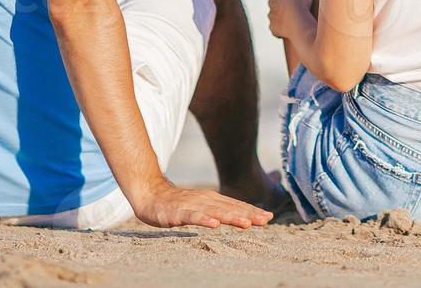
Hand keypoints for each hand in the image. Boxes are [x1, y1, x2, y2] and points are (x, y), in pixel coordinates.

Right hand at [130, 178, 271, 228]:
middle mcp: (206, 200)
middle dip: (249, 214)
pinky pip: (193, 217)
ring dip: (232, 217)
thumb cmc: (177, 204)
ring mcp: (193, 205)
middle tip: (266, 220)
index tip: (269, 217)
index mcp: (213, 199)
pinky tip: (215, 225)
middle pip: (230, 208)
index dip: (253, 211)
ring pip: (215, 212)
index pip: (236, 205)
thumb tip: (238, 216)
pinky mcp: (179, 212)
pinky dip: (205, 220)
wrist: (150, 195)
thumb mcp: (201, 206)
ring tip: (247, 223)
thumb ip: (217, 210)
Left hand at [267, 0, 314, 40]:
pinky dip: (280, 26)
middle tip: (291, 0)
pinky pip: (275, 27)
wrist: (298, 23)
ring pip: (274, 13)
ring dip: (280, 13)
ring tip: (292, 15)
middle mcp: (271, 1)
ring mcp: (272, 16)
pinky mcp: (274, 28)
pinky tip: (289, 27)